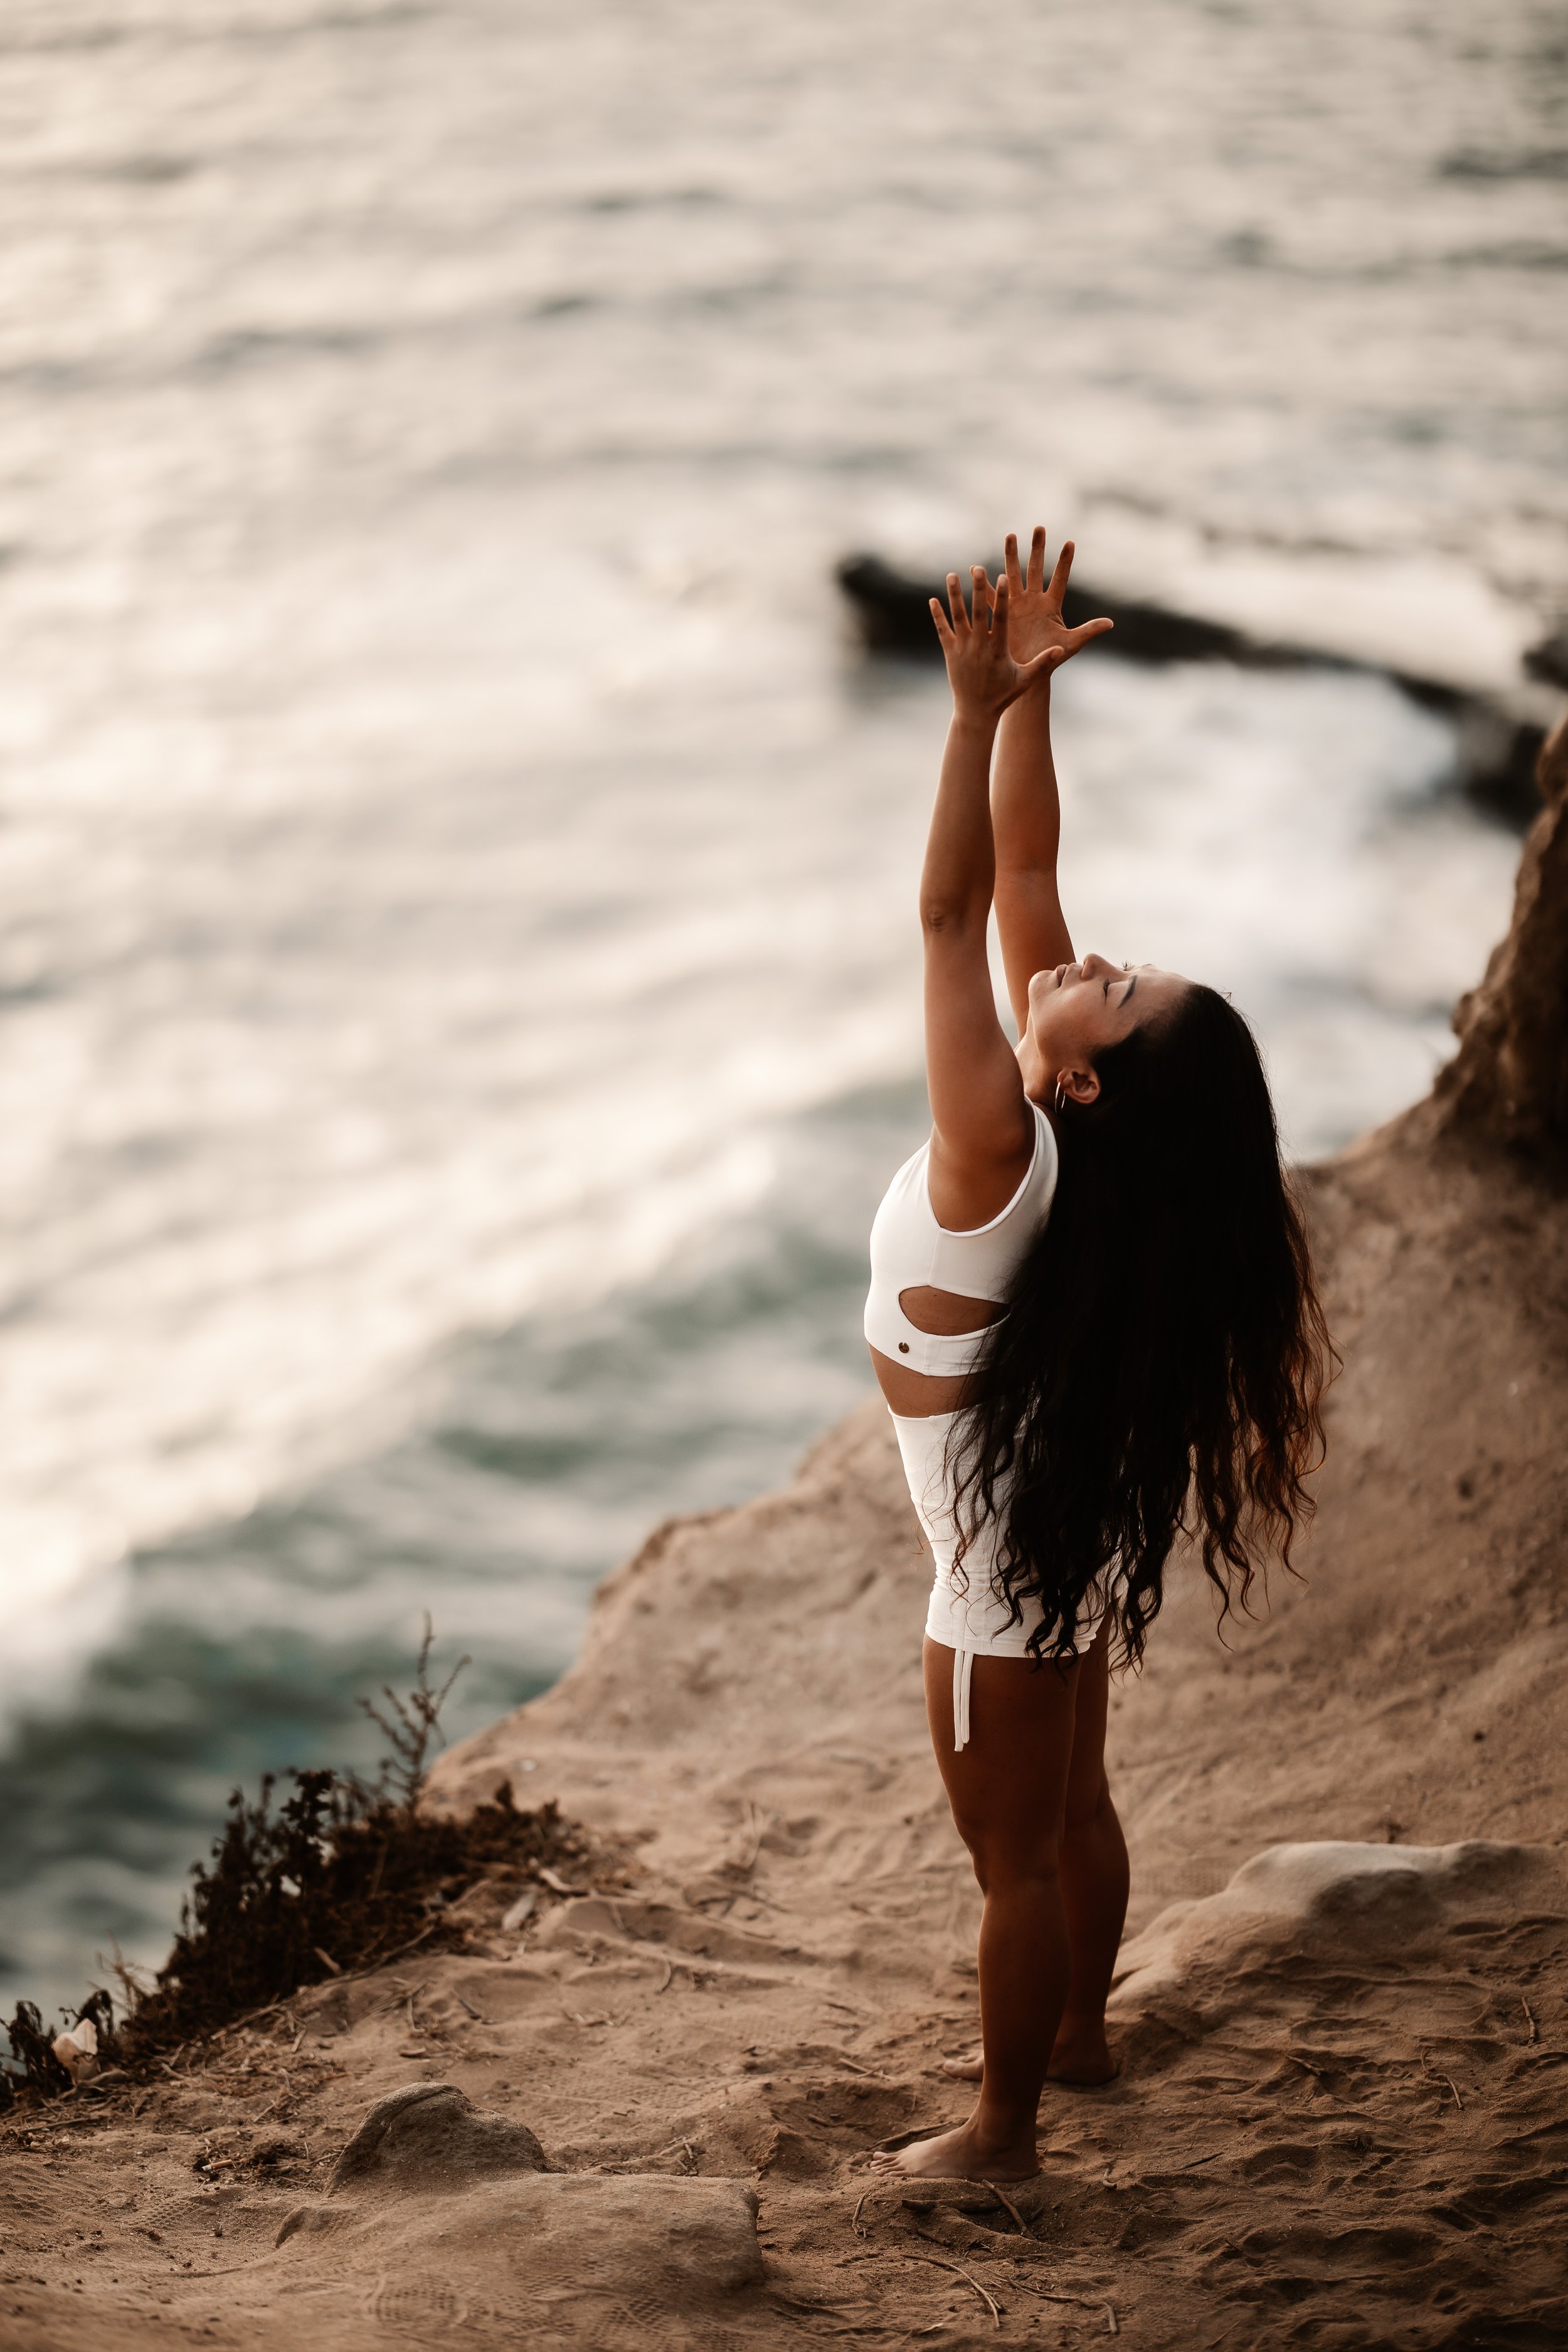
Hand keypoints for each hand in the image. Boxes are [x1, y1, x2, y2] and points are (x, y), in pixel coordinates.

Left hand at [929, 566, 1056, 720]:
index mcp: (997, 649)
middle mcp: (977, 646)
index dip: (1001, 597)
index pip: (1000, 618)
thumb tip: (1061, 649)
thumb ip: (1043, 662)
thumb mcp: (1025, 679)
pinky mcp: (949, 654)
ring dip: (953, 595)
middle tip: (978, 567)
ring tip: (951, 575)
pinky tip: (932, 599)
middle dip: (977, 589)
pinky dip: (937, 615)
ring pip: (957, 617)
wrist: (976, 712)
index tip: (1002, 578)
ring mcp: (961, 649)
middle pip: (977, 612)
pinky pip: (942, 630)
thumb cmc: (1003, 695)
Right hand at [999, 527, 1112, 673]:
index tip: (1070, 542)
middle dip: (1037, 549)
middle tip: (1039, 528)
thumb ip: (1088, 631)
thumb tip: (1110, 623)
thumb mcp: (1071, 644)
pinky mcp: (1002, 612)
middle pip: (1036, 569)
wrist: (1029, 673)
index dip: (1065, 562)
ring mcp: (1017, 605)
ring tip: (1010, 535)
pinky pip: (992, 595)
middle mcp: (1034, 601)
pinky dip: (985, 583)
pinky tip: (976, 568)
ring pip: (1014, 574)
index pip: (1060, 579)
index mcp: (1051, 606)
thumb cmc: (1051, 660)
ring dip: (1011, 556)